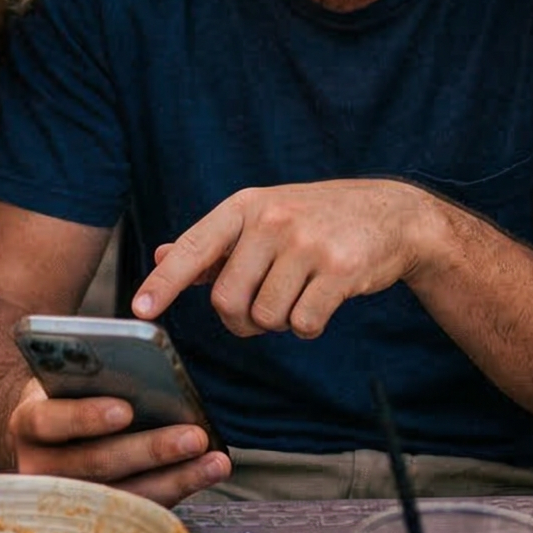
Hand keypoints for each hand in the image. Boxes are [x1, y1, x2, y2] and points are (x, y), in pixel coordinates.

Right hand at [9, 377, 230, 507]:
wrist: (46, 435)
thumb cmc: (66, 396)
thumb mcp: (67, 378)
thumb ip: (91, 376)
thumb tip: (143, 372)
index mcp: (26, 425)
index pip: (50, 421)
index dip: (86, 417)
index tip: (125, 409)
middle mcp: (38, 469)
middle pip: (96, 463)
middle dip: (150, 449)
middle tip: (194, 436)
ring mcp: (66, 501)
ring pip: (122, 494)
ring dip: (176, 477)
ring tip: (214, 460)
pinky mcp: (95, 517)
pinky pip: (139, 509)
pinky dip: (177, 489)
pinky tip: (205, 472)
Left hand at [135, 180, 432, 339]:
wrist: (391, 214)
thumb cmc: (316, 219)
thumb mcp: (262, 217)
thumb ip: (214, 244)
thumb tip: (161, 255)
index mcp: (245, 206)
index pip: (193, 248)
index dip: (164, 282)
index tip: (140, 309)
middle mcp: (272, 220)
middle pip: (228, 300)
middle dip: (241, 321)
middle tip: (261, 312)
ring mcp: (307, 244)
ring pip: (267, 317)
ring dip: (278, 323)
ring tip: (298, 295)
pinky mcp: (340, 270)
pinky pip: (304, 325)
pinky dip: (309, 325)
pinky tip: (323, 300)